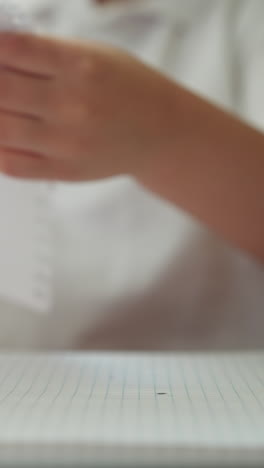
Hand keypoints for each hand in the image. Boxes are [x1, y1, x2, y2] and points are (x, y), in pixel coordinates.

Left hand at [0, 32, 173, 180]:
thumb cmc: (129, 89)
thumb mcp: (96, 54)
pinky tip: (6, 137)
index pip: (12, 50)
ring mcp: (68, 142)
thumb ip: (48, 54)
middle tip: (1, 85)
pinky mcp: (65, 170)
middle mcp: (73, 104)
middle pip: (0, 90)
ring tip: (6, 110)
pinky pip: (13, 164)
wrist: (160, 134)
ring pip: (1, 128)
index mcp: (80, 65)